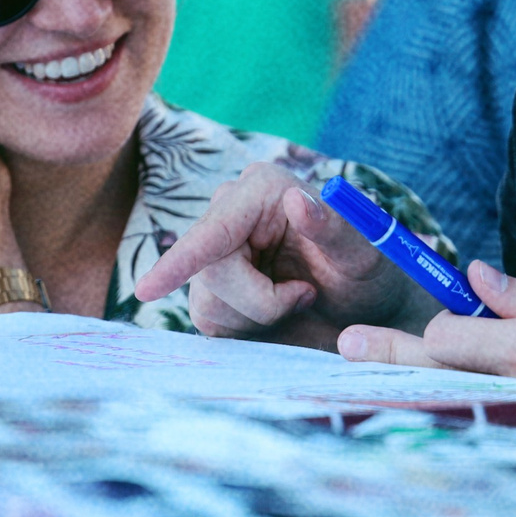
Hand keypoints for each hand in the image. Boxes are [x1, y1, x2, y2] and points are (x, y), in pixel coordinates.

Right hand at [131, 163, 433, 348]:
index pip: (214, 229)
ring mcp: (218, 249)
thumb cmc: (369, 271)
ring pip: (207, 300)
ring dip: (257, 317)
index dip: (181, 260)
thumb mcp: (364, 252)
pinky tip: (276, 313)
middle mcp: (232, 211)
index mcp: (263, 189)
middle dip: (260, 301)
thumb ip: (332, 227)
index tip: (146, 289)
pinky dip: (246, 327)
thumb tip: (296, 199)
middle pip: (209, 271)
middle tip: (305, 297)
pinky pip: (209, 320)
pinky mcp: (213, 287)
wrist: (366, 306)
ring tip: (297, 300)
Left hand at [336, 264, 515, 399]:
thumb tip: (473, 275)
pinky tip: (418, 410)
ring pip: (449, 404)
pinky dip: (445, 416)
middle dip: (390, 357)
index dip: (436, 327)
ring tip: (363, 373)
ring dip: (409, 388)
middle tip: (346, 346)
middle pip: (435, 374)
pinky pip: (475, 428)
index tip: (436, 320)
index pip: (451, 338)